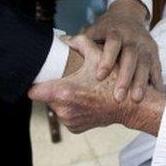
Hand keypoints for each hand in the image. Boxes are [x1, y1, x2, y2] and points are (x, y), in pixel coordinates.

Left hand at [29, 36, 164, 134]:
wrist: (131, 105)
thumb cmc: (114, 80)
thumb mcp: (97, 54)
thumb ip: (80, 42)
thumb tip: (66, 37)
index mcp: (63, 92)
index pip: (33, 91)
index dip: (36, 82)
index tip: (40, 77)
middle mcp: (64, 110)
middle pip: (46, 98)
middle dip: (54, 89)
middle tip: (66, 79)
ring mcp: (70, 121)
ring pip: (56, 108)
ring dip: (64, 99)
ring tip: (77, 89)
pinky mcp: (76, 128)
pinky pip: (66, 116)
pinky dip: (72, 108)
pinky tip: (84, 99)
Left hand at [82, 0, 162, 101]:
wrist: (130, 16)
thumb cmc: (107, 29)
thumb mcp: (94, 31)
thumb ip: (81, 41)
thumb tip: (62, 45)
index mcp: (116, 32)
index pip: (112, 43)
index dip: (107, 59)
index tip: (99, 76)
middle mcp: (133, 39)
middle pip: (131, 57)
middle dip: (125, 77)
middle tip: (118, 97)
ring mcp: (146, 47)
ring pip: (145, 64)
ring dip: (141, 83)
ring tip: (135, 100)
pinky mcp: (155, 55)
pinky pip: (157, 70)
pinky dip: (156, 83)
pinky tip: (156, 97)